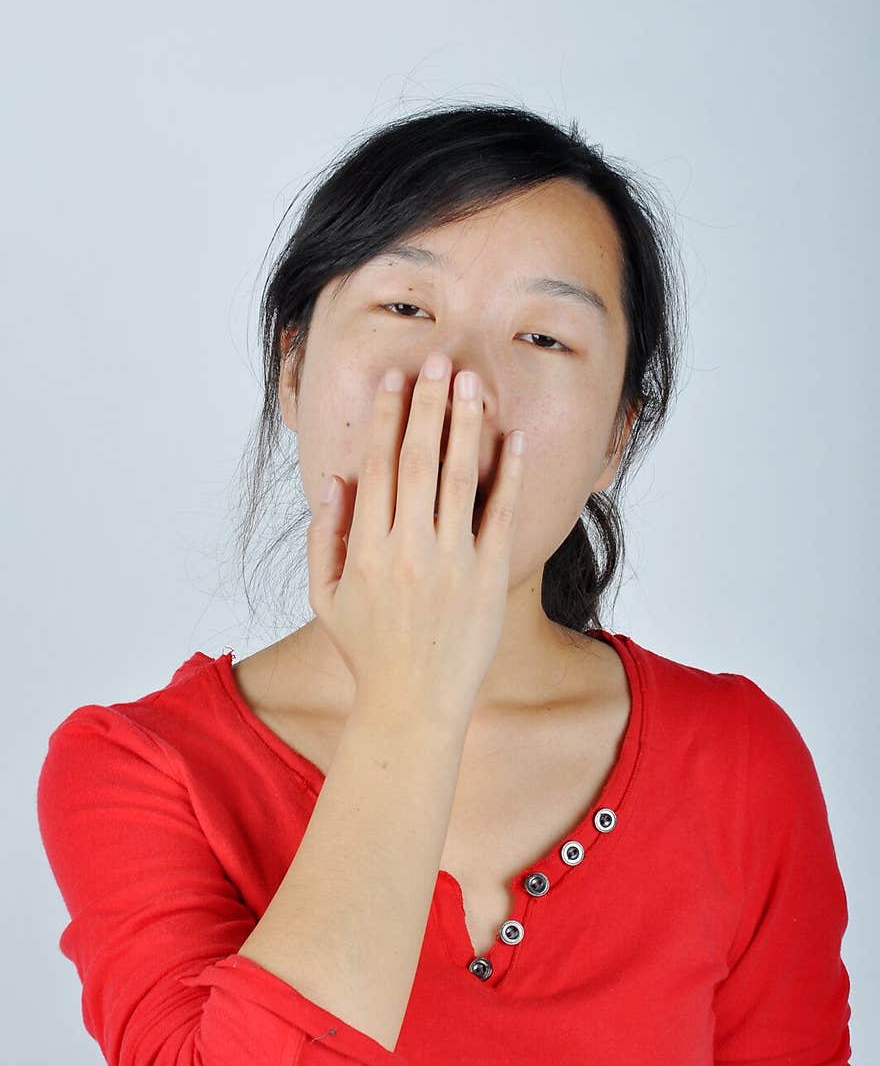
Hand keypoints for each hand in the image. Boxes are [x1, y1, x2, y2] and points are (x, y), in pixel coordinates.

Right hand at [307, 352, 526, 722]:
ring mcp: (452, 561)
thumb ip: (327, 536)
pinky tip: (514, 436)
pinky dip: (509, 473)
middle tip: (437, 360)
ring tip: (469, 381)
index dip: (385, 417)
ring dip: (464, 424)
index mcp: (367, 548)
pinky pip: (500, 514)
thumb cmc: (368, 651)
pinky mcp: (489, 576)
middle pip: (418, 458)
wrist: (413, 704)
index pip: (377, 466)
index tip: (395, 381)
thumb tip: (336, 479)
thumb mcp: (327, 597)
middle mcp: (409, 547)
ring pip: (459, 476)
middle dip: (427, 404)